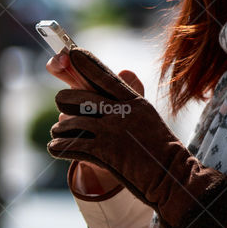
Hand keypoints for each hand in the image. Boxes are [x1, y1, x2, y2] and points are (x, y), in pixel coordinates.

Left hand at [47, 47, 226, 227]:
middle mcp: (120, 112)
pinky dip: (59, 147)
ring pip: (71, 123)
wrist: (170, 174)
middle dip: (65, 99)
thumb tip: (124, 72)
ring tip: (57, 132)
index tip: (73, 53)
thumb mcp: (146, 114)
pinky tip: (55, 148)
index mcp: (132, 100)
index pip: (104, 76)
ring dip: (60, 129)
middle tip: (61, 101)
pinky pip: (71, 145)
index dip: (86, 64)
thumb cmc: (158, 145)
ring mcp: (110, 132)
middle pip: (80, 98)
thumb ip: (129, 95)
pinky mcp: (103, 152)